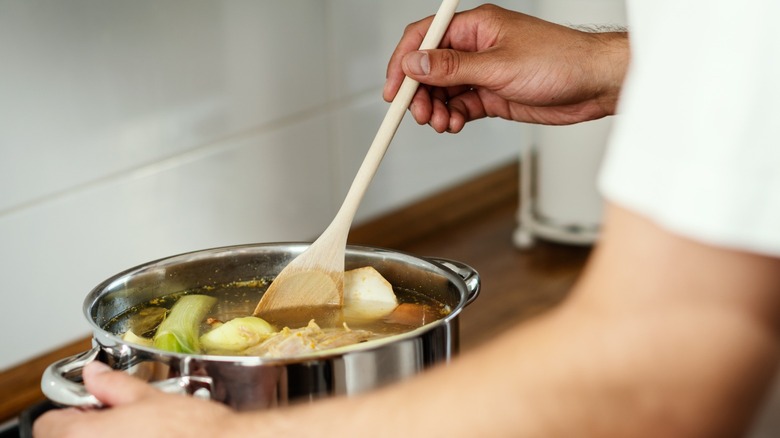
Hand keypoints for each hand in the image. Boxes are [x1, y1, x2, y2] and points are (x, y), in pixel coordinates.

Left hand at [33, 361, 239, 437]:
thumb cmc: (193, 431)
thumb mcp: (151, 397)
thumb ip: (114, 385)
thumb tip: (95, 373)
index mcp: (84, 435)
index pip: (47, 425)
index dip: (68, 412)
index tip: (90, 407)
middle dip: (85, 428)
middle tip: (114, 420)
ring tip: (134, 433)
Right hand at [383, 4, 628, 132]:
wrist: (593, 85)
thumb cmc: (560, 61)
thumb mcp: (499, 65)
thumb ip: (453, 68)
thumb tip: (415, 63)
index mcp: (476, 26)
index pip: (425, 38)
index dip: (404, 63)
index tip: (394, 90)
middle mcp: (476, 47)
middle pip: (430, 69)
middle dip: (420, 93)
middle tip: (420, 114)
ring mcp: (484, 72)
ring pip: (443, 91)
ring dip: (437, 109)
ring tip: (442, 123)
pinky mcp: (492, 94)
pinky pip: (461, 106)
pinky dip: (454, 117)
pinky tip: (456, 124)